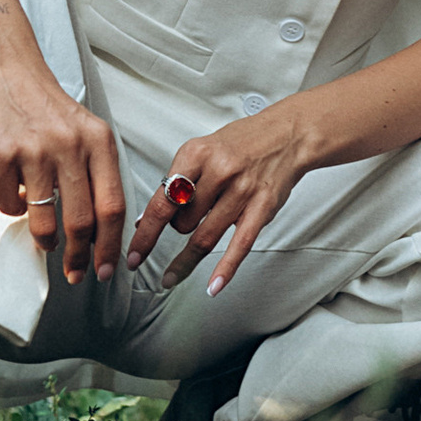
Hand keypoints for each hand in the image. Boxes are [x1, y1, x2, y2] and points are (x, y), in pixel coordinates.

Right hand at [0, 58, 125, 284]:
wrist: (4, 68)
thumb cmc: (46, 107)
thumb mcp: (85, 131)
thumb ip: (96, 172)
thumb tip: (100, 232)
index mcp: (98, 141)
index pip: (113, 206)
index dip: (111, 246)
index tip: (107, 270)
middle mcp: (70, 145)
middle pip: (82, 220)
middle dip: (80, 256)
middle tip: (76, 273)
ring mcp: (33, 150)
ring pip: (44, 220)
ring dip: (45, 240)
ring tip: (45, 239)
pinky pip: (10, 205)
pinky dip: (13, 209)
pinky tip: (14, 191)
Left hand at [132, 103, 317, 300]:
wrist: (287, 134)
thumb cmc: (239, 144)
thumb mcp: (200, 151)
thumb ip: (174, 183)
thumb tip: (145, 220)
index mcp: (196, 153)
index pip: (162, 202)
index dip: (145, 234)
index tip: (133, 256)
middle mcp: (219, 170)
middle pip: (182, 222)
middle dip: (177, 229)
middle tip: (183, 223)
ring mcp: (243, 190)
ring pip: (204, 237)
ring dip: (186, 259)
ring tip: (173, 273)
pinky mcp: (263, 207)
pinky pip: (240, 245)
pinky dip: (225, 269)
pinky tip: (213, 287)